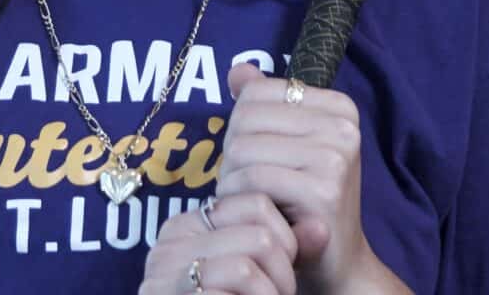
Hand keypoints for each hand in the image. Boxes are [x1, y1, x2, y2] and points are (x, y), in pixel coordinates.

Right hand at [139, 191, 298, 293]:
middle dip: (283, 275)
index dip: (285, 241)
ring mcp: (165, 277)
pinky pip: (234, 292)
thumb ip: (286, 249)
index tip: (280, 272)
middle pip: (260, 236)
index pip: (257, 203)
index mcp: (187, 225)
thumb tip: (323, 228)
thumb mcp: (254, 274)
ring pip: (248, 268)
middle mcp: (170, 244)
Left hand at [216, 63, 368, 292]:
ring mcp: (336, 157)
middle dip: (233, 153)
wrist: (337, 262)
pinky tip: (254, 211)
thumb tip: (238, 70)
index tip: (258, 153)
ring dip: (231, 178)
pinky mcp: (323, 191)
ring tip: (250, 196)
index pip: (256, 91)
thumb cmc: (304, 198)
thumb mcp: (286, 143)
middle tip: (248, 181)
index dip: (241, 124)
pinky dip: (238, 197)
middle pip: (246, 118)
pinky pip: (253, 179)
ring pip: (243, 148)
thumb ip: (262, 103)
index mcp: (338, 106)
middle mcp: (343, 126)